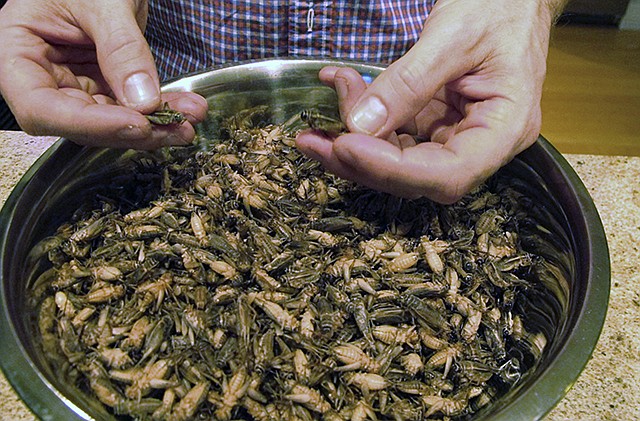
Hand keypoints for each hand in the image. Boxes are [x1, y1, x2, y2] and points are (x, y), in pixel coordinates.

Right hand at [0, 0, 207, 148]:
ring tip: (190, 118)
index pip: (42, 108)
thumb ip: (120, 48)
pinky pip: (131, 106)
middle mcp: (43, 75)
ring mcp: (74, 81)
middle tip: (176, 125)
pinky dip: (161, 109)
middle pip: (82, 123)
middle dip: (134, 129)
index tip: (135, 124)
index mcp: (18, 52)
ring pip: (112, 121)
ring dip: (156, 124)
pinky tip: (187, 107)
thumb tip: (143, 99)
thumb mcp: (102, 2)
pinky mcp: (103, 83)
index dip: (90, 124)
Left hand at [297, 0, 563, 202]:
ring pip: (398, 158)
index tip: (345, 144)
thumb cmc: (499, 6)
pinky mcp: (435, 122)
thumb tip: (360, 126)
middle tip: (312, 142)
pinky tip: (342, 89)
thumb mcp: (454, 36)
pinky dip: (364, 118)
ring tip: (316, 122)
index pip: (447, 172)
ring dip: (353, 143)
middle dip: (360, 161)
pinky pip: (395, 131)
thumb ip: (409, 82)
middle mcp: (481, 144)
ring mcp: (456, 134)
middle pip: (417, 175)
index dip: (392, 169)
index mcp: (504, 129)